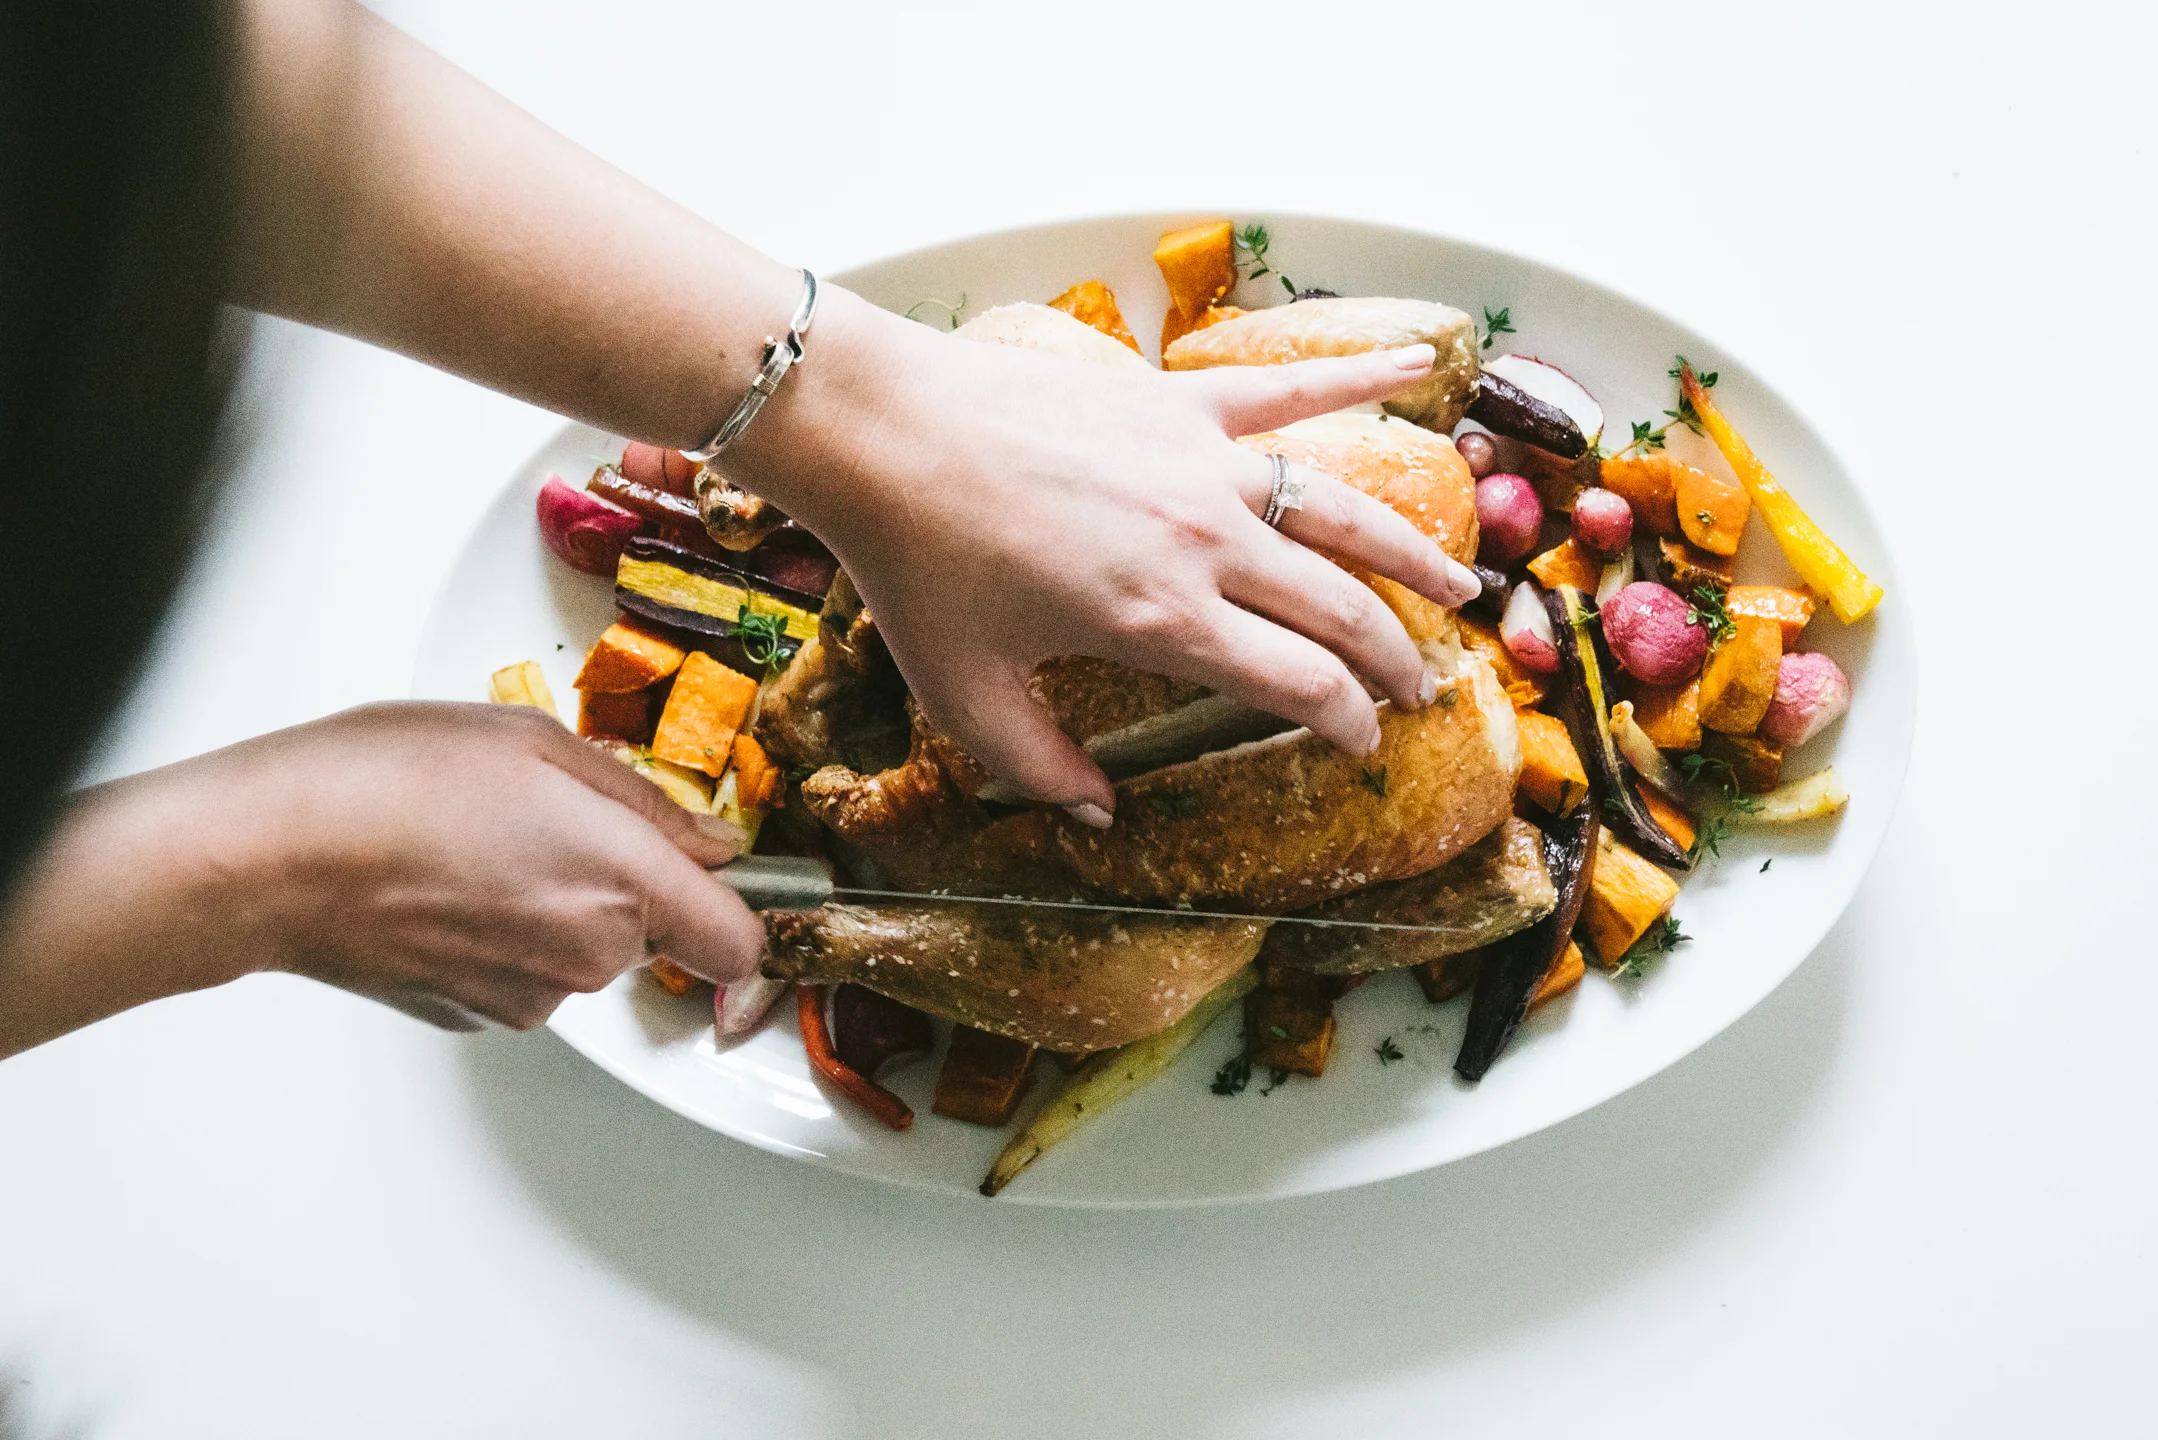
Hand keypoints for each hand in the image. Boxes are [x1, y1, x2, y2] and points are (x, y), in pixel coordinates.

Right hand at [0, 703, 763, 1055]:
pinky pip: (524, 974)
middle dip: (625, 884)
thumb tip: (708, 841)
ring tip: (480, 846)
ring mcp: (529, 996)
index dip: (745, 911)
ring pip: (585, 954)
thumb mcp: (536, 742)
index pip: (742, 943)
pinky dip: (503, 936)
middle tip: (551, 821)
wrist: (269, 853)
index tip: (735, 880)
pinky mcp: (473, 1016)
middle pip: (655, 936)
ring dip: (558, 907)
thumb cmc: (389, 779)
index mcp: (622, 881)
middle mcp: (588, 955)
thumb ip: (642, 800)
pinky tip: (447, 888)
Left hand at [730, 291, 1480, 822]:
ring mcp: (1201, 462)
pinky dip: (1357, 373)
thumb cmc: (917, 568)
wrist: (881, 432)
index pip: (1299, 685)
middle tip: (1420, 688)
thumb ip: (1039, 769)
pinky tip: (1421, 357)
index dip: (1346, 722)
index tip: (1361, 744)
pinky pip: (1286, 389)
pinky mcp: (1178, 399)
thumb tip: (1098, 818)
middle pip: (1338, 606)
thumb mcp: (967, 697)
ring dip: (1409, 548)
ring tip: (1457, 582)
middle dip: (1392, 657)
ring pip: (1340, 507)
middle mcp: (1207, 541)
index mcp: (1166, 620)